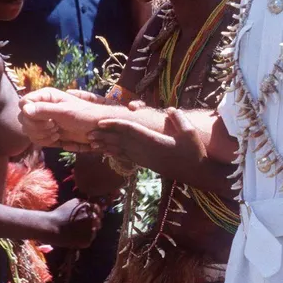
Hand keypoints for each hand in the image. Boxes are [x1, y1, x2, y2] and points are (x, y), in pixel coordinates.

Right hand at [19, 88, 108, 146]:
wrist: (97, 129)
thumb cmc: (85, 115)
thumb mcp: (65, 111)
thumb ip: (45, 110)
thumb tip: (25, 109)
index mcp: (46, 96)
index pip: (23, 103)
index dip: (30, 113)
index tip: (47, 118)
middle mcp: (42, 106)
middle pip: (23, 119)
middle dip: (38, 126)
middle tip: (55, 126)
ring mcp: (43, 120)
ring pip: (28, 130)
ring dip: (42, 135)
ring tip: (58, 132)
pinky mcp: (46, 132)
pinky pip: (36, 139)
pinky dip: (45, 141)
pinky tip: (57, 138)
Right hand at [48, 198, 102, 247]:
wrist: (50, 226)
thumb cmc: (60, 214)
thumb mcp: (73, 203)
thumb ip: (85, 203)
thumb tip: (94, 204)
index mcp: (89, 208)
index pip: (99, 210)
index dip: (95, 213)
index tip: (90, 217)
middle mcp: (92, 218)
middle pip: (98, 221)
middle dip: (93, 223)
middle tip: (83, 226)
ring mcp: (90, 229)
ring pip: (95, 231)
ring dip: (89, 231)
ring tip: (78, 232)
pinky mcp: (87, 240)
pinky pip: (90, 240)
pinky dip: (85, 239)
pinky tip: (76, 238)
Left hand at [88, 107, 205, 166]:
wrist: (195, 173)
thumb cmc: (194, 151)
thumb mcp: (191, 133)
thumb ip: (179, 119)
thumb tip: (170, 109)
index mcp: (154, 142)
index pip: (130, 131)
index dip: (114, 125)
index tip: (101, 122)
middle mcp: (145, 151)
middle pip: (120, 141)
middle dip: (104, 136)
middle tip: (87, 132)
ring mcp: (144, 159)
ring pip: (120, 150)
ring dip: (105, 145)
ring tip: (91, 142)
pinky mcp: (145, 163)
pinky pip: (125, 156)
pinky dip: (114, 153)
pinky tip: (106, 152)